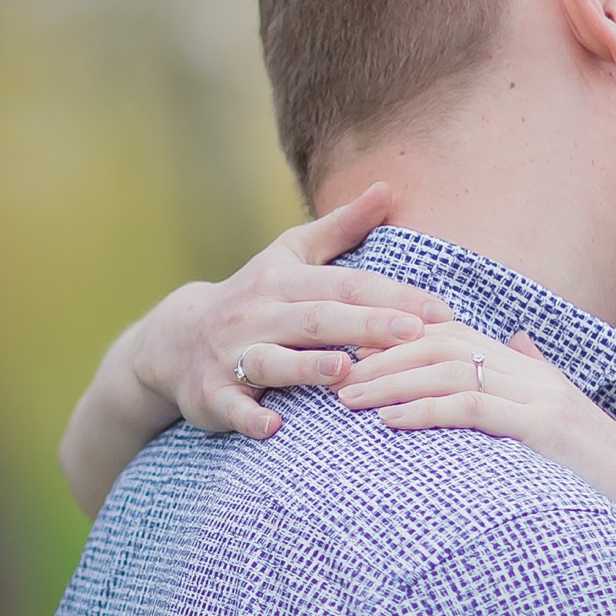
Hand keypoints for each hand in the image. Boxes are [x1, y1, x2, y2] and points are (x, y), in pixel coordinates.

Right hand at [137, 184, 450, 441]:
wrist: (176, 339)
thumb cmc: (255, 296)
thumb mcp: (290, 255)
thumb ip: (341, 228)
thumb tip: (387, 188)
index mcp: (284, 280)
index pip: (346, 285)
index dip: (392, 296)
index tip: (440, 311)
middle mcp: (258, 313)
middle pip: (317, 318)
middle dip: (364, 324)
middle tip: (413, 334)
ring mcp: (232, 354)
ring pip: (270, 359)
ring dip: (306, 366)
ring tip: (345, 370)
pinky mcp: (213, 393)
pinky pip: (232, 406)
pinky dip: (250, 417)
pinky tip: (274, 427)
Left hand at [339, 322, 615, 536]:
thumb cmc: (601, 481)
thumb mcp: (562, 425)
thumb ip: (534, 381)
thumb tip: (516, 341)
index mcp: (533, 371)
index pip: (455, 335)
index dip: (399, 342)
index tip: (354, 362)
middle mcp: (535, 373)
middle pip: (444, 342)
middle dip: (384, 358)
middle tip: (338, 380)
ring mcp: (541, 397)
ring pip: (452, 368)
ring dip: (393, 382)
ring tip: (350, 402)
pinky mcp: (543, 428)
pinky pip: (472, 407)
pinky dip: (425, 410)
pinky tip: (390, 422)